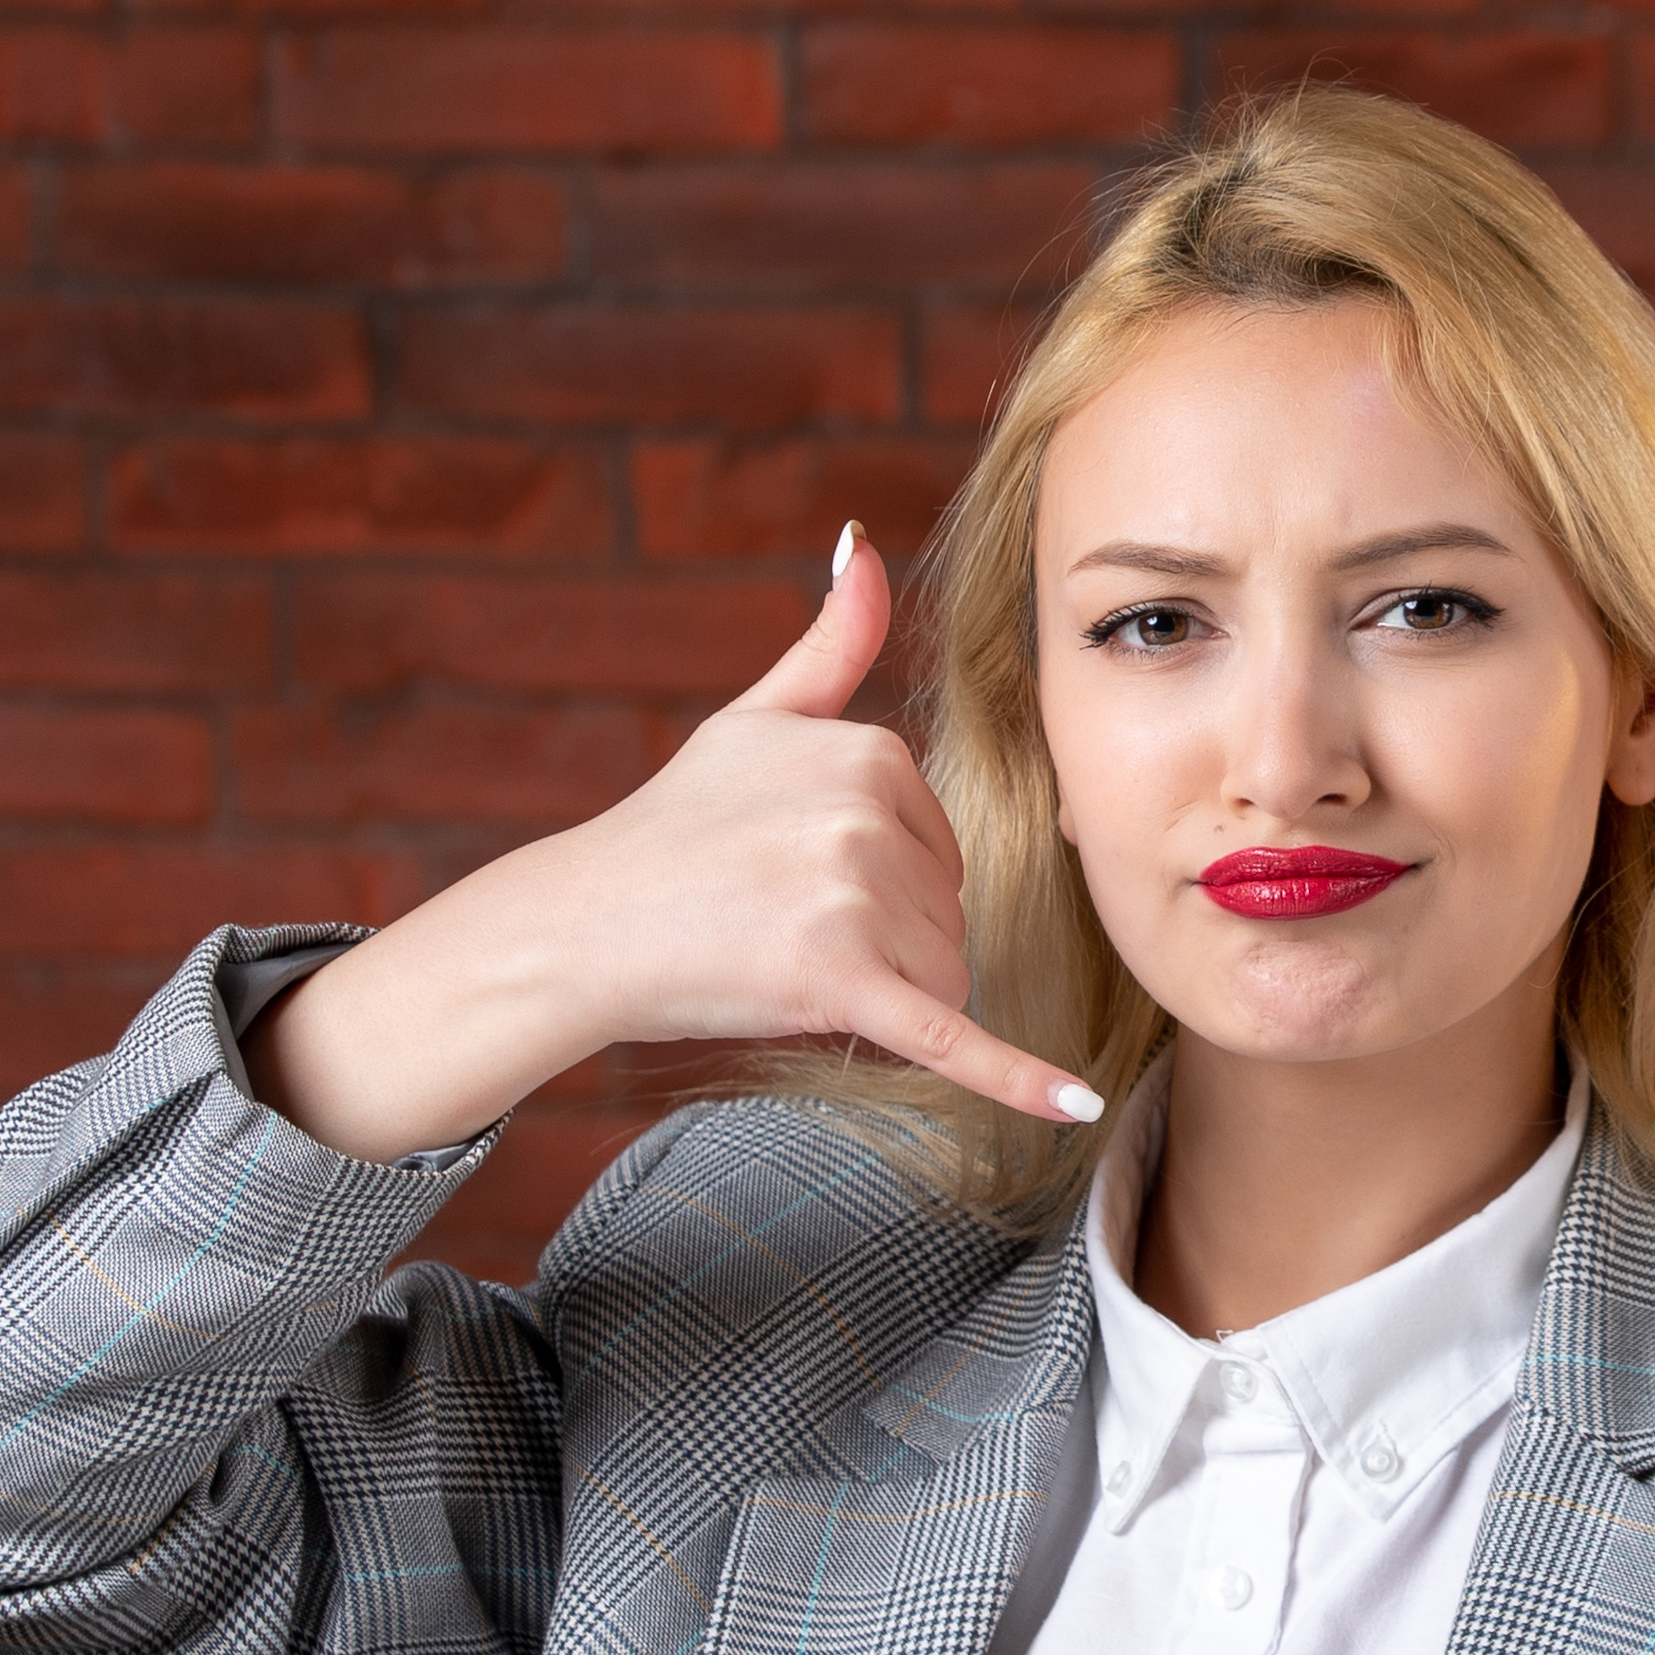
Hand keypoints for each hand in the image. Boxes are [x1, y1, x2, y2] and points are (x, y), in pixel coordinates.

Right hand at [249, 528, 1105, 1161]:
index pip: (942, 851)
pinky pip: (948, 1037)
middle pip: (949, 916)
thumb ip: (829, 643)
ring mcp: (852, 895)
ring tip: (783, 965)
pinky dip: (1015, 1079)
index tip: (799, 880)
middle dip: (885, 946)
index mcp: (869, 751)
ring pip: (944, 978)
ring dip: (884, 998)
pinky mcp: (837, 979)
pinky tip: (1075, 1109)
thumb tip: (863, 545)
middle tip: (778, 928)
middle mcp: (867, 812)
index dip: (883, 889)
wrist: (579, 927)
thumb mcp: (752, 720)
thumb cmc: (670, 828)